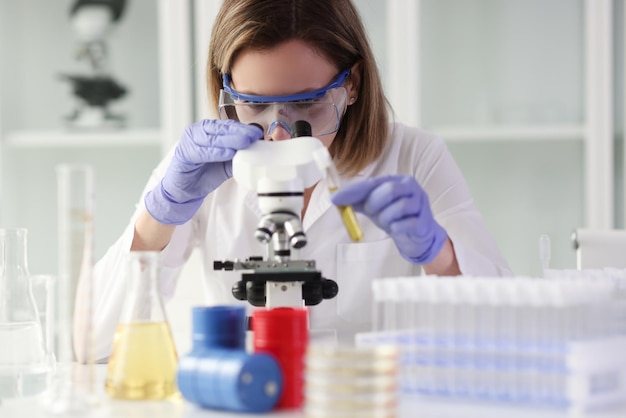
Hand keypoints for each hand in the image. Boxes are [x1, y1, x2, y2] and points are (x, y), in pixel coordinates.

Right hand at [145, 119, 261, 224]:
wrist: (185, 190)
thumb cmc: (204, 173)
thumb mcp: (227, 163)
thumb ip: (239, 155)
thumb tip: (257, 150)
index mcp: (208, 130)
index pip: (228, 126)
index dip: (244, 128)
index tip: (258, 132)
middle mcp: (198, 131)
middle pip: (221, 129)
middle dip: (240, 132)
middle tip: (254, 135)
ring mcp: (189, 140)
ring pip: (213, 138)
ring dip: (230, 140)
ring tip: (245, 142)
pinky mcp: (183, 153)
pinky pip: (202, 151)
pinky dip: (216, 152)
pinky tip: (228, 153)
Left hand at [330, 175, 447, 263]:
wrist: (417, 237)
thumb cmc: (396, 217)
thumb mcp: (375, 207)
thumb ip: (358, 201)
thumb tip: (336, 197)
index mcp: (398, 180)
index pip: (372, 182)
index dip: (353, 191)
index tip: (335, 199)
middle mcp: (411, 188)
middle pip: (390, 190)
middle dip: (374, 204)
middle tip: (372, 213)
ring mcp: (420, 204)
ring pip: (398, 207)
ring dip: (385, 218)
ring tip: (387, 222)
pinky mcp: (424, 222)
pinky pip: (405, 224)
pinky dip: (395, 228)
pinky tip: (396, 228)